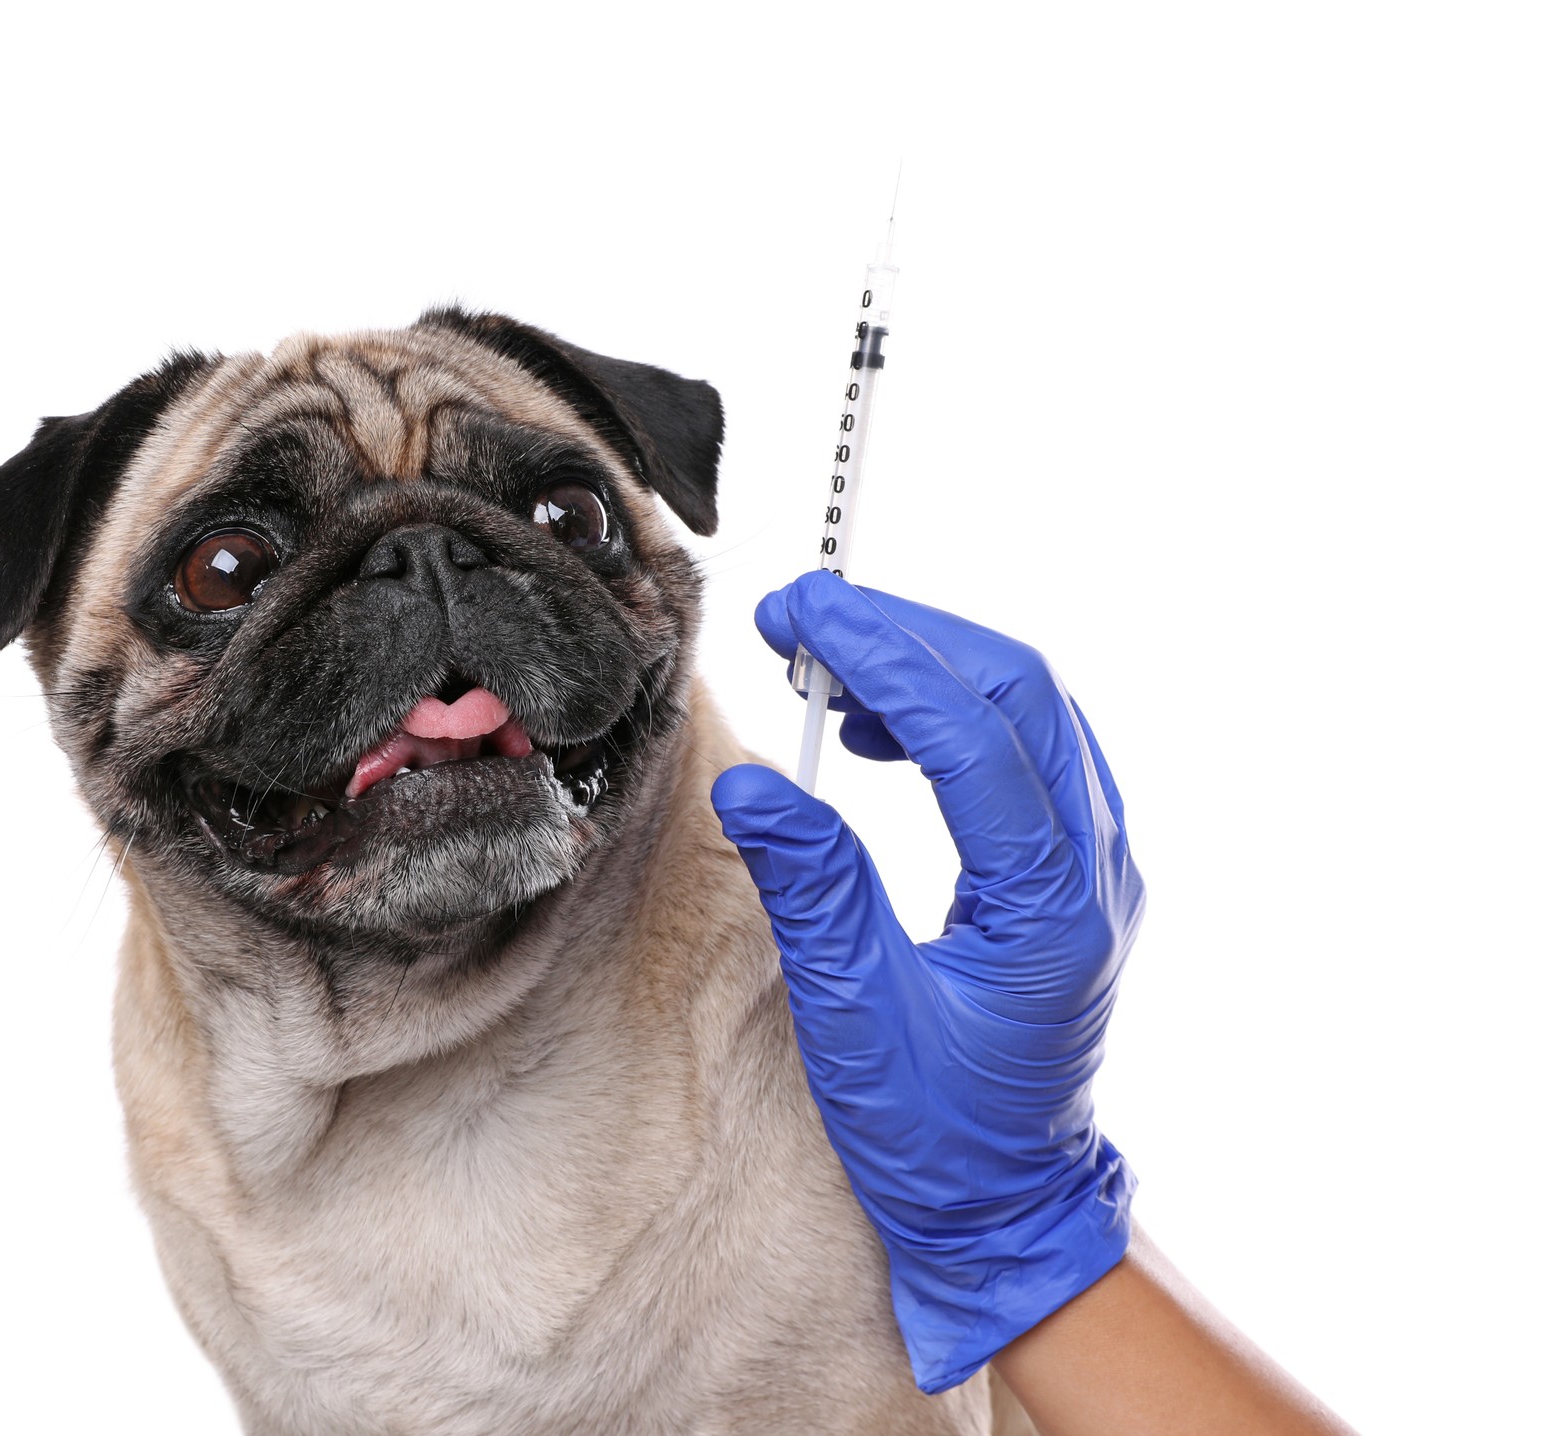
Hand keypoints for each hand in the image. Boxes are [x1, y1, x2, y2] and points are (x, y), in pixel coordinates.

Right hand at [710, 571, 1143, 1393]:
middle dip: (907, 633)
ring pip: (1032, 709)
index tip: (800, 615)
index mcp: (1050, 909)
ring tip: (828, 670)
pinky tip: (884, 733)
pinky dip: (955, 713)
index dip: (882, 655)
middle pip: (1021, 691)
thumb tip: (752, 784)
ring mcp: (1097, 867)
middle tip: (803, 617)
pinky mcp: (1075, 871)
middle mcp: (1095, 872)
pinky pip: (1030, 750)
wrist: (1008, 1201)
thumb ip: (813, 891)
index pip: (974, 734)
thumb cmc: (936, 1134)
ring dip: (932, 664)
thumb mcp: (853, 1020)